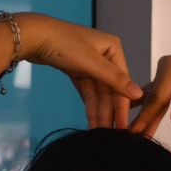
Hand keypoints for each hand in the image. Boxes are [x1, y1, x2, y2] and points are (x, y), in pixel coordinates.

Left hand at [19, 14, 143, 128]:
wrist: (32, 36)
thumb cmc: (62, 43)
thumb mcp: (91, 63)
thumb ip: (114, 79)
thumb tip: (138, 94)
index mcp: (113, 49)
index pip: (121, 83)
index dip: (122, 106)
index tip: (123, 126)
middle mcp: (104, 55)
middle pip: (109, 89)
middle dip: (108, 112)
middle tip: (110, 134)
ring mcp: (89, 62)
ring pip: (97, 92)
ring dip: (98, 111)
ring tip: (99, 132)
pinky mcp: (75, 68)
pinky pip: (86, 90)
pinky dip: (88, 104)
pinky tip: (91, 120)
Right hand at [128, 54, 170, 136]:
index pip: (157, 96)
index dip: (146, 116)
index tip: (133, 132)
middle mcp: (166, 66)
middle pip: (152, 98)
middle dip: (142, 118)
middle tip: (128, 137)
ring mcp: (167, 73)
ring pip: (154, 100)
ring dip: (146, 118)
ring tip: (132, 135)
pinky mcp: (170, 80)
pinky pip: (159, 99)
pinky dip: (153, 112)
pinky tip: (140, 123)